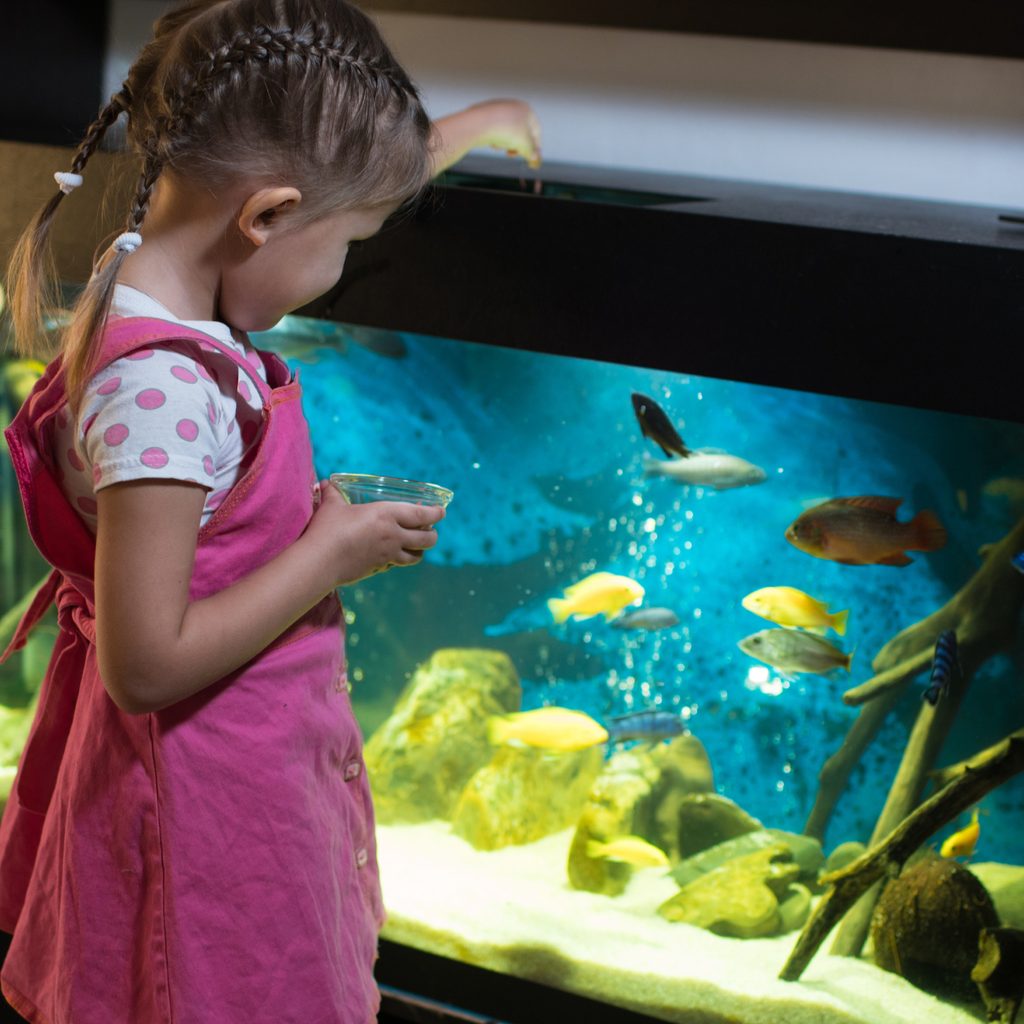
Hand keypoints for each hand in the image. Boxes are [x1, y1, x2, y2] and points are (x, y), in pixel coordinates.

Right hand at [307, 479, 444, 586]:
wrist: (320, 562)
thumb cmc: (328, 529)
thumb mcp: (332, 506)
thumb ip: (333, 494)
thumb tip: (326, 482)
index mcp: (387, 515)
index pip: (421, 515)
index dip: (435, 513)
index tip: (442, 512)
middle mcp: (393, 536)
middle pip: (426, 539)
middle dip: (433, 535)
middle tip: (430, 530)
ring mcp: (388, 555)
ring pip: (416, 556)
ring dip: (419, 550)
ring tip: (416, 545)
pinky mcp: (378, 569)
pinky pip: (396, 565)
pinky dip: (399, 560)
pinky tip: (392, 556)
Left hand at [431, 99, 542, 174]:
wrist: (479, 122)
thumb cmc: (505, 131)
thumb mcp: (524, 146)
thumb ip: (532, 155)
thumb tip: (536, 161)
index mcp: (527, 110)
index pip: (536, 132)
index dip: (535, 148)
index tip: (530, 160)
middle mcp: (515, 105)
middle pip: (521, 132)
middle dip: (517, 146)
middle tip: (511, 154)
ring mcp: (500, 108)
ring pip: (507, 132)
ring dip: (505, 143)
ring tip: (498, 146)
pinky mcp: (487, 112)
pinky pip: (495, 129)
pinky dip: (495, 137)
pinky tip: (490, 141)